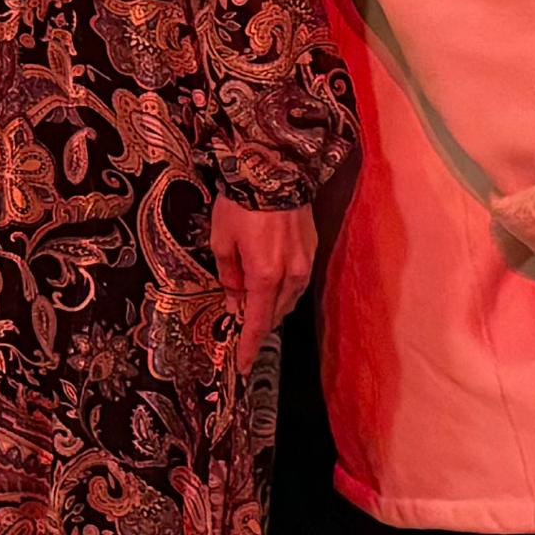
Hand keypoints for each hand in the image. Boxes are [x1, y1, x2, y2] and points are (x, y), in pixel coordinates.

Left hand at [213, 197, 317, 355]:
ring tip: (254, 306)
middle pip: (276, 314)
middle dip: (259, 325)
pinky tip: (271, 284)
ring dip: (272, 307)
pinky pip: (297, 282)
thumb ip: (229, 276)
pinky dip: (283, 289)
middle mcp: (291, 275)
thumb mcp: (222, 241)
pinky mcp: (312, 250)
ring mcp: (305, 263)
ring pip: (289, 299)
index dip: (250, 346)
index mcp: (265, 276)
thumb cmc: (241, 205)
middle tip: (242, 329)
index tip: (243, 365)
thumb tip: (235, 301)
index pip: (258, 323)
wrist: (275, 170)